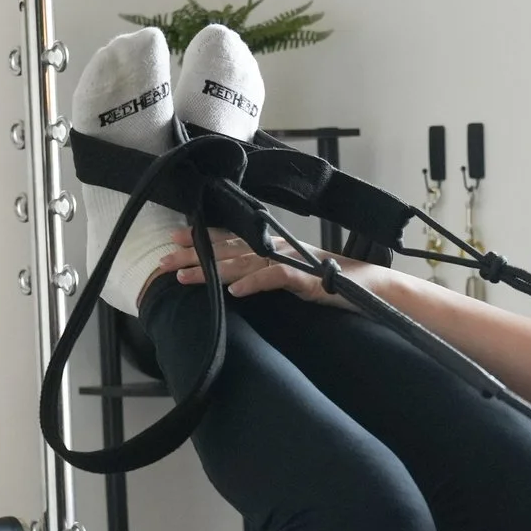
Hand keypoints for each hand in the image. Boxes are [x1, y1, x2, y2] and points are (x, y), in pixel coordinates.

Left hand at [154, 226, 368, 306]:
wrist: (368, 286)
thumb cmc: (330, 282)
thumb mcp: (292, 275)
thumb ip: (266, 273)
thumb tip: (237, 281)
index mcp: (272, 246)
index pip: (230, 238)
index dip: (201, 237)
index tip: (173, 238)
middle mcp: (276, 249)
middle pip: (227, 250)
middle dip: (193, 254)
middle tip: (162, 260)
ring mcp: (289, 262)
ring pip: (242, 264)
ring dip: (212, 270)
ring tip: (185, 276)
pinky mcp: (305, 278)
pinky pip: (274, 279)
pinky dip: (254, 284)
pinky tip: (233, 293)